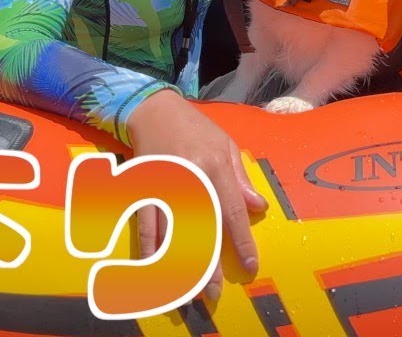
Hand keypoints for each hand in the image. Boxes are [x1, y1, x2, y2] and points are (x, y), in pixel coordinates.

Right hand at [126, 89, 266, 301]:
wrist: (154, 109)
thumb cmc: (196, 128)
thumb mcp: (226, 145)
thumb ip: (241, 179)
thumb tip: (258, 208)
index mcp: (215, 166)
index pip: (232, 210)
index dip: (241, 240)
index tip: (249, 265)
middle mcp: (190, 176)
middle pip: (201, 227)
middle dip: (207, 263)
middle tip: (212, 292)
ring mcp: (163, 182)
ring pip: (172, 230)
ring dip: (177, 262)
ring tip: (184, 289)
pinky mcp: (143, 186)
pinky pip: (145, 221)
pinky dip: (148, 245)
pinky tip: (152, 264)